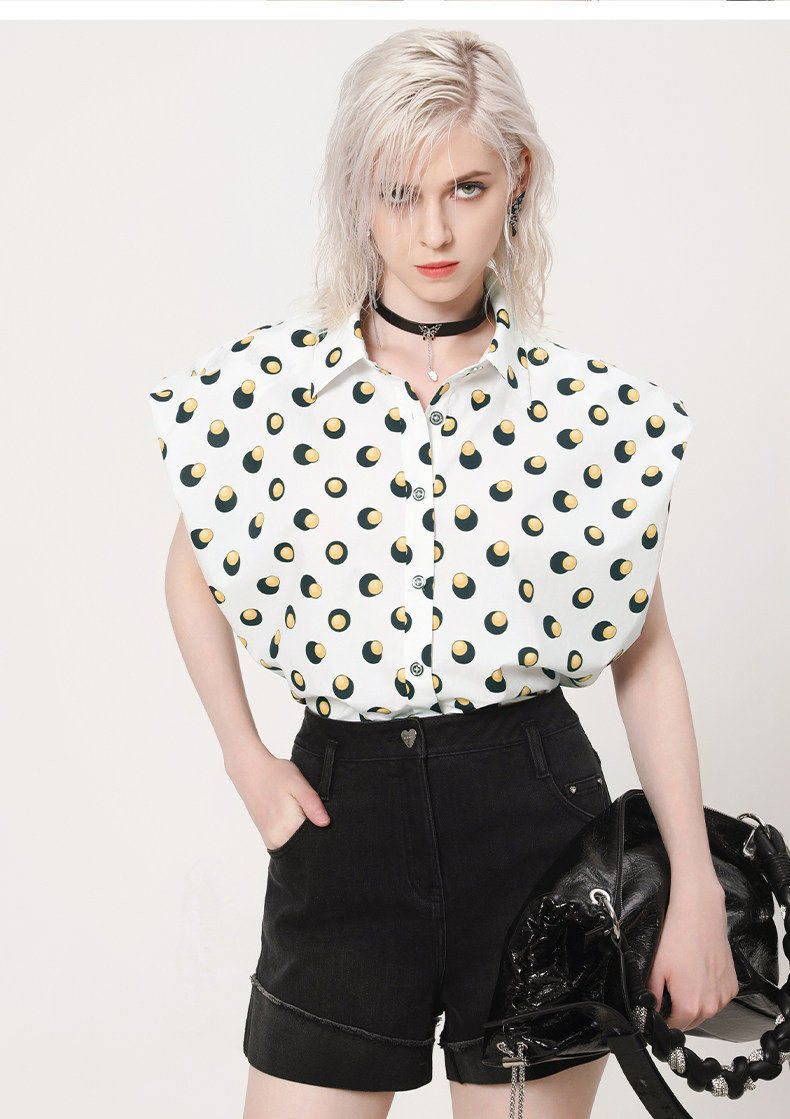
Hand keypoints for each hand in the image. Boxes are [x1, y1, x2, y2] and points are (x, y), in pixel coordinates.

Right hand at [254, 755, 331, 850]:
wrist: (251, 771)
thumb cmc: (276, 774)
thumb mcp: (298, 783)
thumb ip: (312, 804)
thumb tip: (325, 823)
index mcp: (289, 827)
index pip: (317, 841)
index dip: (328, 833)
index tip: (330, 822)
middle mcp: (278, 840)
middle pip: (307, 847)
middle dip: (316, 836)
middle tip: (317, 814)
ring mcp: (272, 842)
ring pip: (298, 847)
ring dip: (306, 836)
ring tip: (303, 813)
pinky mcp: (269, 839)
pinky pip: (289, 844)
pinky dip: (296, 836)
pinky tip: (296, 819)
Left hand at [645, 878, 739, 1032]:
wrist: (699, 915)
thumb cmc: (678, 937)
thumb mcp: (656, 969)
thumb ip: (652, 997)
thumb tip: (649, 1012)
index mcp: (689, 1005)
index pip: (674, 1027)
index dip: (663, 1019)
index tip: (659, 1010)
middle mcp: (711, 1006)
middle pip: (690, 1021)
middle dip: (678, 1012)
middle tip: (669, 991)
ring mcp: (724, 996)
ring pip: (705, 1011)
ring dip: (694, 1003)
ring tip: (684, 979)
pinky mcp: (732, 985)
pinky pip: (718, 998)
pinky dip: (708, 992)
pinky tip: (699, 974)